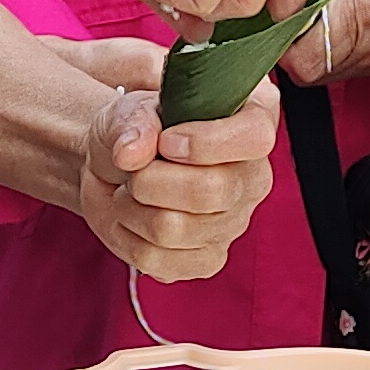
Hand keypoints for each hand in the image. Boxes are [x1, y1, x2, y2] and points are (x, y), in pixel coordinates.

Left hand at [66, 41, 279, 282]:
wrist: (114, 168)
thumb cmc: (134, 129)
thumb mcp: (128, 108)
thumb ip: (132, 122)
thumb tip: (131, 153)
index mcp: (251, 120)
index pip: (255, 137)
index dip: (206, 142)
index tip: (164, 141)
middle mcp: (254, 175)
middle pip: (214, 191)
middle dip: (151, 179)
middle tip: (134, 167)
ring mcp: (236, 222)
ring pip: (176, 228)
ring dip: (132, 207)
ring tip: (129, 190)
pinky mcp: (209, 259)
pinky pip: (161, 260)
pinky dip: (128, 238)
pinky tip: (132, 218)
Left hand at [283, 0, 369, 85]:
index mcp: (364, 12)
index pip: (297, 52)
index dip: (280, 33)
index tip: (283, 8)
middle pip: (306, 70)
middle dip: (294, 42)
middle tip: (300, 10)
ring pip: (328, 73)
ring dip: (318, 47)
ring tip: (330, 10)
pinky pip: (355, 68)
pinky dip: (344, 49)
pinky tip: (357, 19)